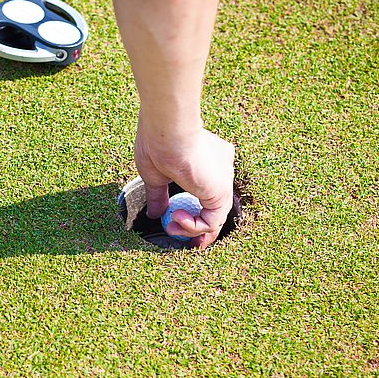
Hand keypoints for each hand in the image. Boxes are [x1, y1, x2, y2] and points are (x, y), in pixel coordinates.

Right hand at [134, 117, 234, 249]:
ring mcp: (223, 179)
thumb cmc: (157, 144)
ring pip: (214, 217)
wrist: (166, 132)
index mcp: (207, 159)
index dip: (197, 210)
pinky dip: (193, 227)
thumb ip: (158, 196)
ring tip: (171, 226)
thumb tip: (155, 214)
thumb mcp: (155, 176)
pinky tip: (176, 217)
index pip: (208, 191)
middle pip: (215, 207)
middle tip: (190, 245)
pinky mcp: (221, 192)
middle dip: (202, 230)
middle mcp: (220, 168)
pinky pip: (211, 221)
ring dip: (191, 229)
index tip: (180, 222)